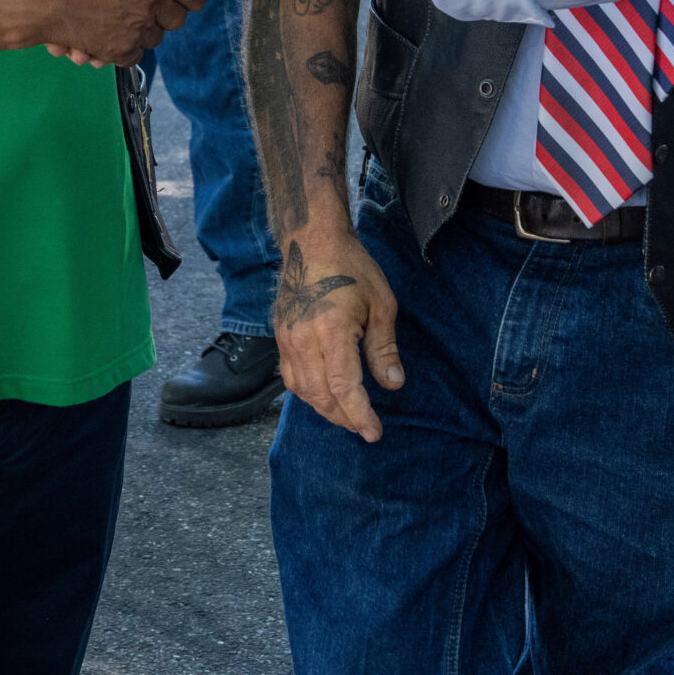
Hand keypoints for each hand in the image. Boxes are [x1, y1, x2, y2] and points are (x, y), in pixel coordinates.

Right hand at [274, 229, 402, 439]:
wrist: (312, 242)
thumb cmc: (351, 267)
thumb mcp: (381, 304)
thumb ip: (384, 348)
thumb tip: (393, 384)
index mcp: (330, 331)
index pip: (342, 387)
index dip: (359, 414)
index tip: (373, 432)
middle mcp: (303, 339)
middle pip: (320, 395)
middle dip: (344, 417)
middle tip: (365, 428)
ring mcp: (287, 339)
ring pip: (302, 391)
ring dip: (325, 409)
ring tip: (348, 415)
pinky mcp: (280, 336)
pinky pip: (290, 377)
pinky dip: (308, 393)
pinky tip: (324, 395)